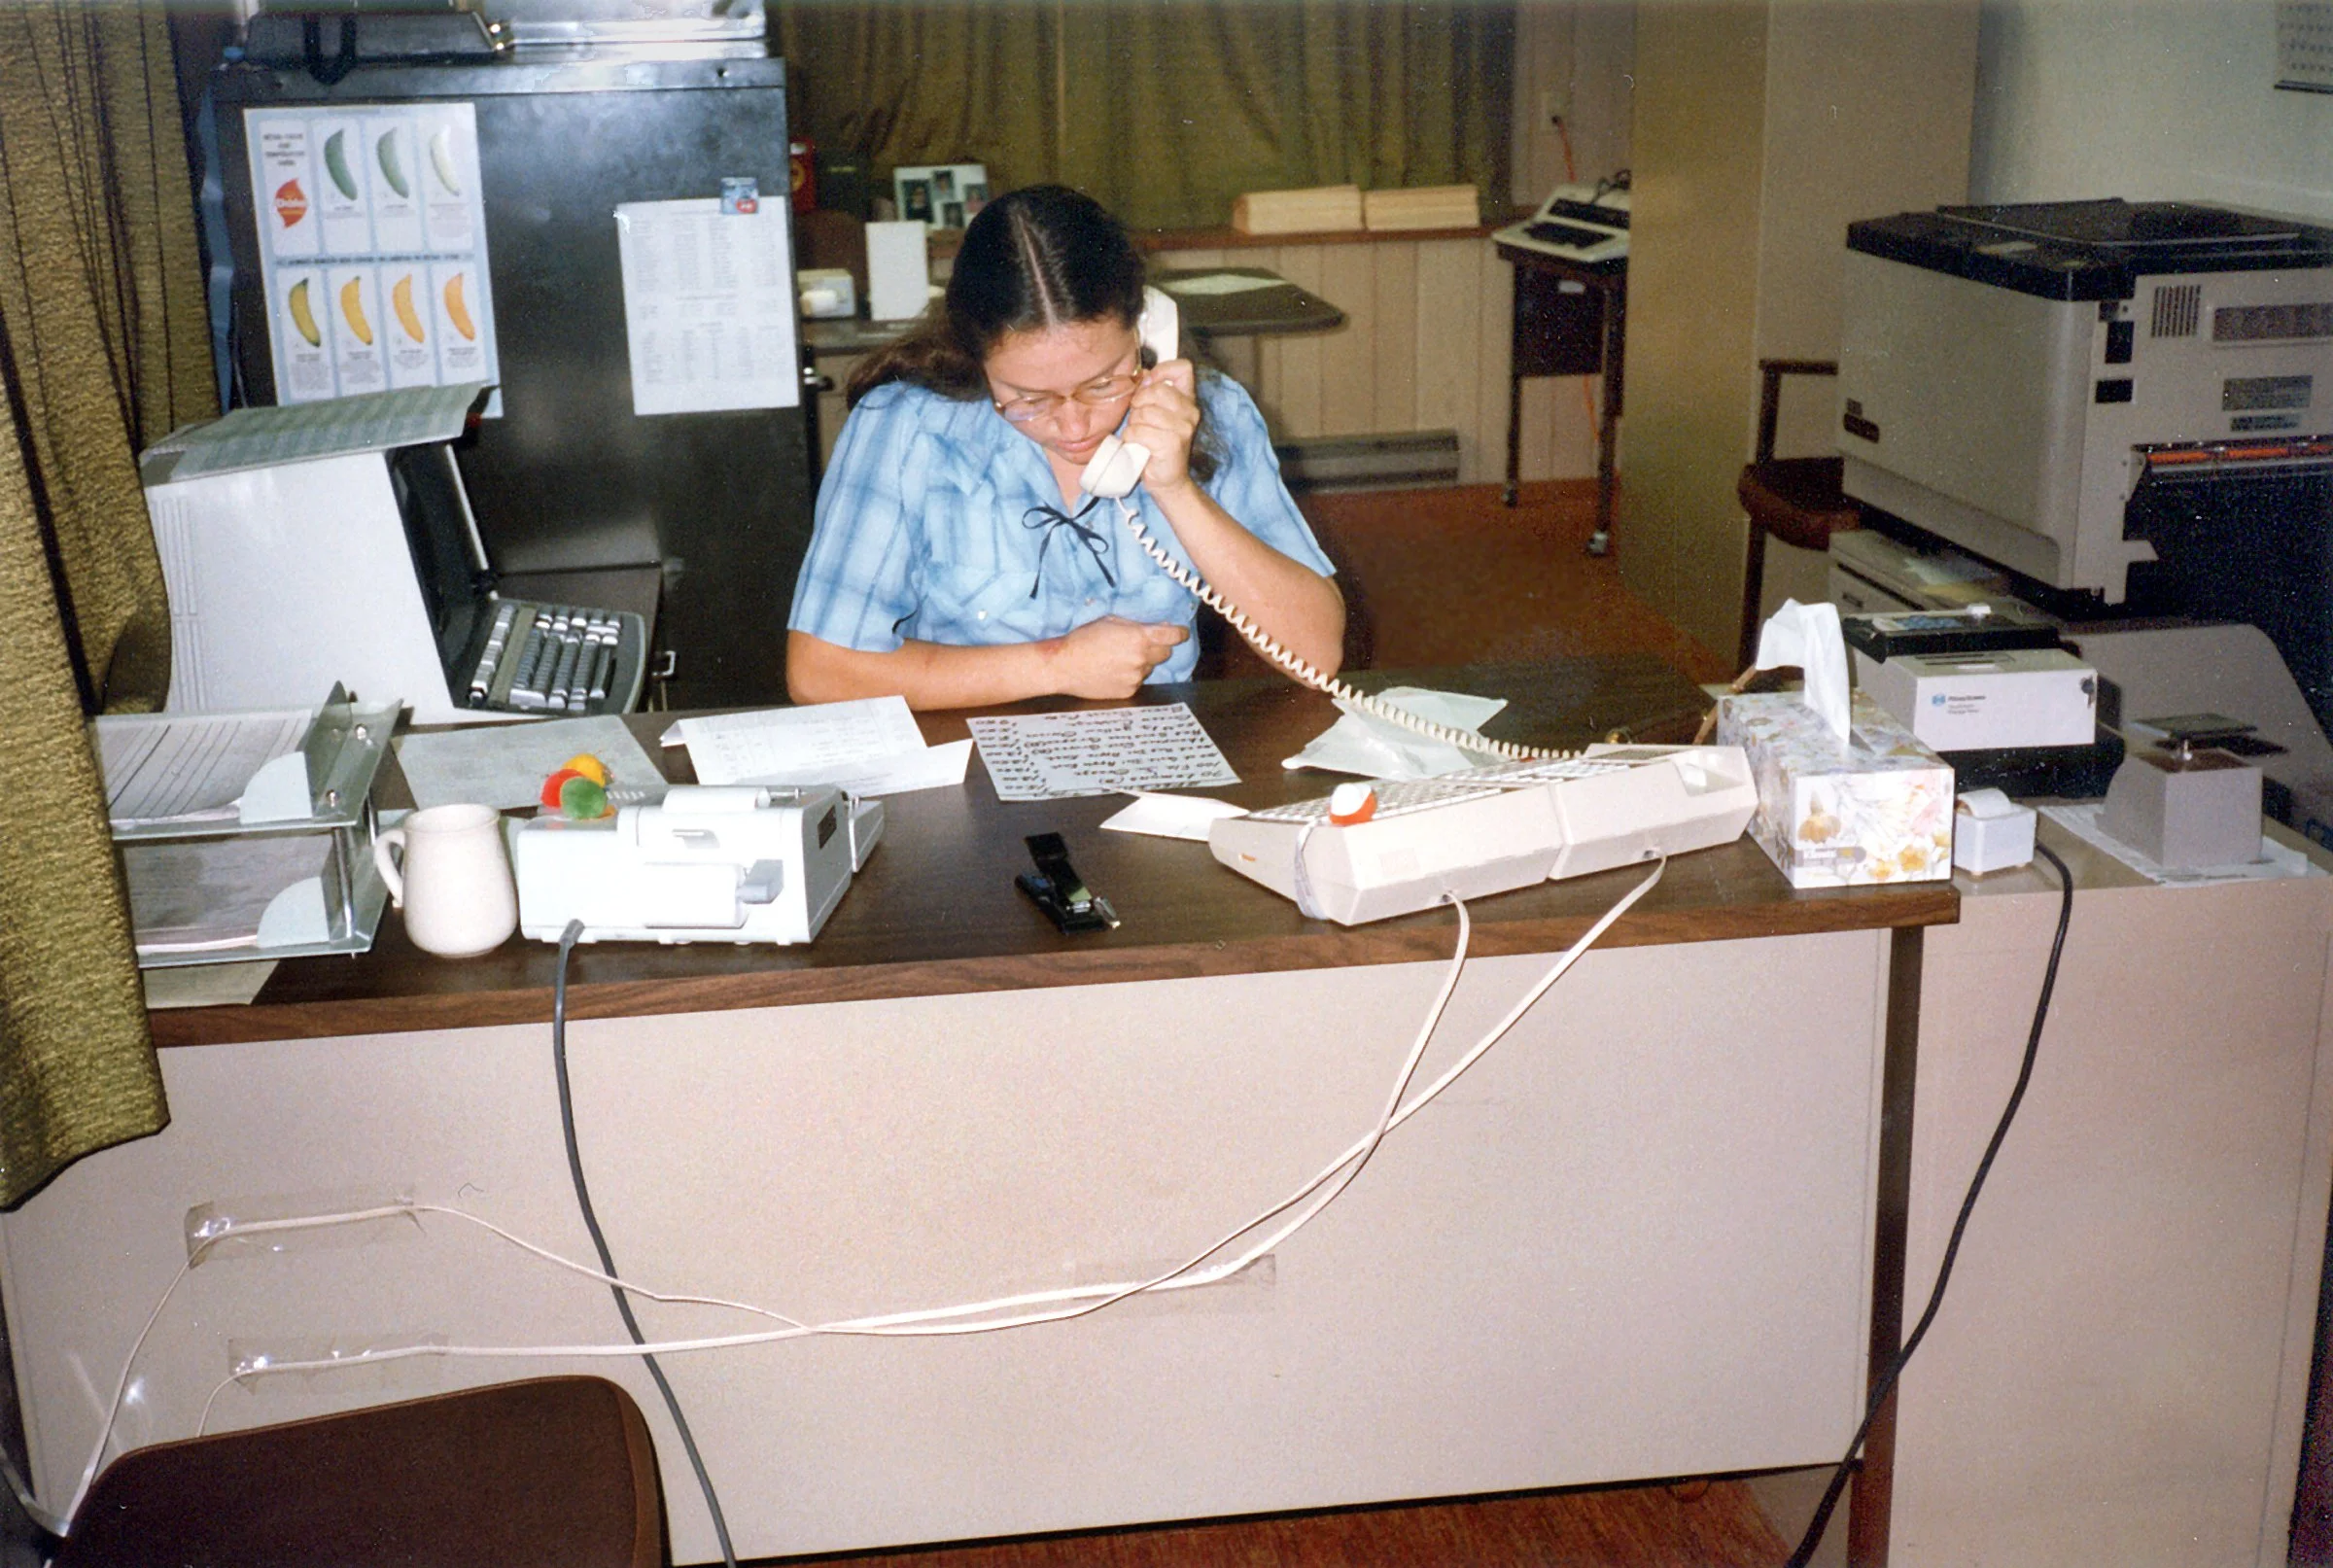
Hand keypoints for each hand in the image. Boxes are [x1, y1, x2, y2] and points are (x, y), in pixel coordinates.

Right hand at [1048, 615, 1187, 697]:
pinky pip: (1138, 680)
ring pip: (1150, 667)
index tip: (1180, 633)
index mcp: (1139, 637)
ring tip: (1118, 659)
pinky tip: (1113, 671)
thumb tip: (1158, 629)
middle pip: (1165, 653)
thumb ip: (1137, 625)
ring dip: (1141, 662)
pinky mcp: (1129, 691)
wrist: (1064, 666)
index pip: (1174, 636)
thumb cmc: (1084, 639)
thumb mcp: (1111, 621)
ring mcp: (1136, 677)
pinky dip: (1131, 675)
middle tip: (1140, 644)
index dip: (1179, 633)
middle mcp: (1141, 658)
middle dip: (1158, 647)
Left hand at [1123, 358, 1199, 492]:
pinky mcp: (1172, 443)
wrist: (1168, 481)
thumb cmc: (1158, 446)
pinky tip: (1137, 445)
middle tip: (1139, 419)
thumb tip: (1143, 374)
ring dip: (1134, 425)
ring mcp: (1183, 428)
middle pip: (1155, 390)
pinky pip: (1139, 431)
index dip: (1162, 370)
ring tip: (1139, 435)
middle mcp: (1190, 412)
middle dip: (1138, 404)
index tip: (1149, 384)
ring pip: (1144, 413)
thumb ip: (1152, 393)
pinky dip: (1131, 438)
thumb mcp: (1157, 414)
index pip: (1183, 368)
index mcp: (1188, 400)